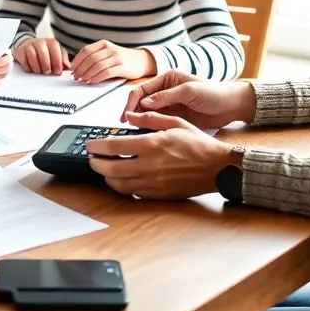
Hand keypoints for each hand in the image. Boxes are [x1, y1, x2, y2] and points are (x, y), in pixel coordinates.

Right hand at [13, 38, 69, 74]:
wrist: (29, 46)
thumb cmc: (46, 53)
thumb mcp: (57, 54)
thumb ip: (63, 60)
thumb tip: (68, 66)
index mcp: (51, 43)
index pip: (55, 49)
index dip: (57, 61)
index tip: (58, 71)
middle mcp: (40, 42)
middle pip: (43, 53)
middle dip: (46, 65)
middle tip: (48, 72)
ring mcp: (29, 46)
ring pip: (32, 56)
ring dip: (37, 67)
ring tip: (40, 71)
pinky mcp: (20, 51)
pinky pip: (23, 60)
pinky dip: (28, 67)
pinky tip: (31, 69)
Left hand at [71, 41, 154, 83]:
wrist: (141, 61)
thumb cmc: (121, 58)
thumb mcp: (107, 53)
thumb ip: (95, 57)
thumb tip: (77, 67)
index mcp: (103, 44)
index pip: (86, 50)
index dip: (77, 60)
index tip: (71, 69)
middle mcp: (110, 49)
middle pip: (90, 59)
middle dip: (80, 69)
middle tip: (75, 77)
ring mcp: (117, 57)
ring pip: (97, 66)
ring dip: (87, 74)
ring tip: (82, 80)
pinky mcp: (122, 67)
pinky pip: (106, 73)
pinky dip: (96, 78)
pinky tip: (91, 82)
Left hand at [86, 111, 233, 199]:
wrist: (218, 167)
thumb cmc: (199, 144)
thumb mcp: (175, 122)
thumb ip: (150, 118)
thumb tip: (130, 116)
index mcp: (153, 144)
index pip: (114, 147)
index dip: (97, 147)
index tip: (91, 145)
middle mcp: (150, 165)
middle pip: (111, 169)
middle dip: (96, 164)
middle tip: (92, 159)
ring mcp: (154, 182)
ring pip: (120, 185)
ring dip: (107, 178)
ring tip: (104, 170)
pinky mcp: (159, 194)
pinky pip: (134, 193)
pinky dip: (123, 187)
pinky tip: (122, 179)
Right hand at [122, 71, 255, 128]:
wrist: (232, 106)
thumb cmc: (213, 93)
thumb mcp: (189, 91)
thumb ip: (166, 96)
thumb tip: (143, 104)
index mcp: (166, 80)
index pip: (142, 90)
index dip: (132, 102)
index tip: (126, 116)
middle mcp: (164, 92)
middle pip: (141, 102)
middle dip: (133, 113)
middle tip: (127, 126)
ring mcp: (169, 106)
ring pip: (147, 114)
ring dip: (140, 122)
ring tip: (134, 133)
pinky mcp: (174, 118)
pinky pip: (157, 123)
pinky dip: (150, 128)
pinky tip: (146, 135)